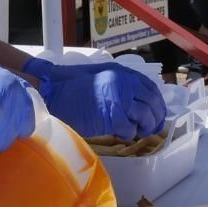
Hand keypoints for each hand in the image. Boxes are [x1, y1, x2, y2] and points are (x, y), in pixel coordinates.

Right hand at [22, 57, 167, 139]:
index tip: (156, 111)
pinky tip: (120, 134)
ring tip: (137, 132)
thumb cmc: (69, 86)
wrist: (51, 93)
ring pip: (145, 117)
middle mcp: (124, 83)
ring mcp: (120, 99)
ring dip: (144, 127)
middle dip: (155, 117)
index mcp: (121, 72)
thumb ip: (117, 85)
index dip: (156, 101)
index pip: (150, 87)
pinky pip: (130, 130)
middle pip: (152, 102)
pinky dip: (128, 134)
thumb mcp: (98, 77)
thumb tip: (134, 101)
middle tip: (152, 127)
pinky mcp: (113, 116)